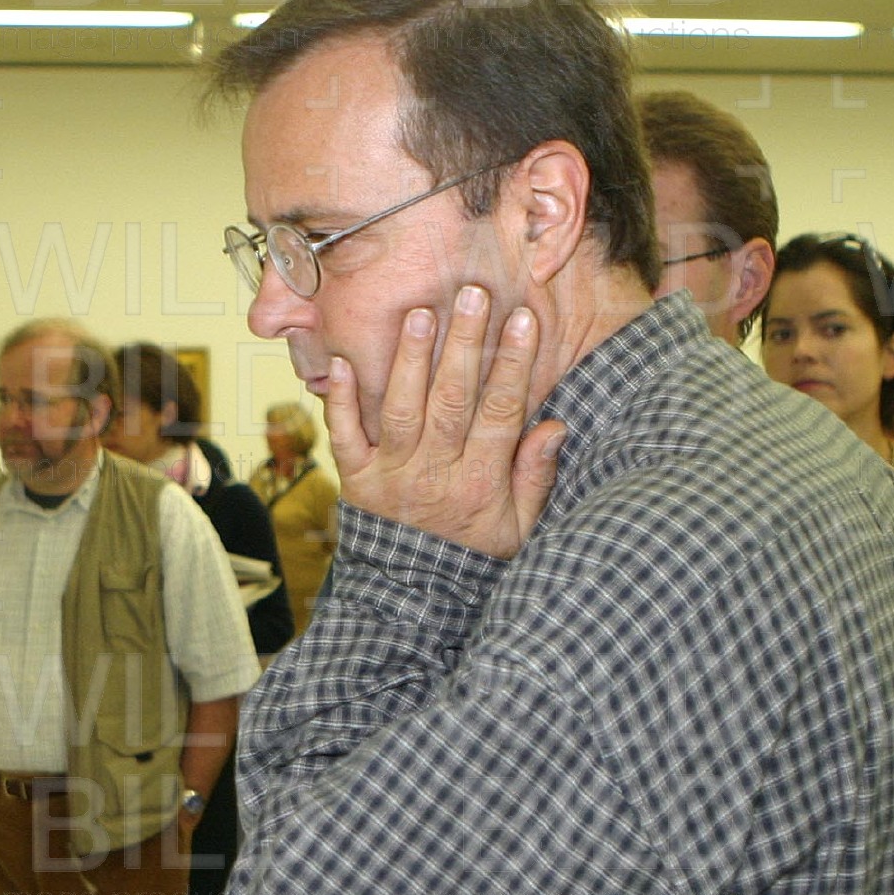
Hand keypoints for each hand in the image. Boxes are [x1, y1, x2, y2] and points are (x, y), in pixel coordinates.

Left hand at [323, 287, 564, 560]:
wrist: (415, 599)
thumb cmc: (474, 556)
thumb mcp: (519, 528)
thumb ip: (535, 477)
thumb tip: (553, 426)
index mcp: (481, 483)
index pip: (500, 412)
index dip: (512, 364)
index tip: (521, 320)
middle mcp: (435, 474)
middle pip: (452, 400)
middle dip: (463, 344)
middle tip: (472, 295)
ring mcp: (391, 475)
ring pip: (400, 410)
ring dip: (408, 360)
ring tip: (418, 313)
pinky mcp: (356, 480)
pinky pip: (345, 437)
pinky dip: (340, 401)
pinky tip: (340, 363)